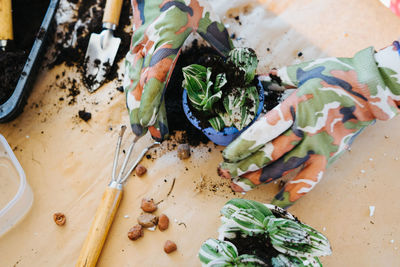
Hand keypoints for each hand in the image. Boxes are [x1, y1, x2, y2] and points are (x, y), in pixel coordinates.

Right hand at [124, 0, 232, 140]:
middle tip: (144, 135)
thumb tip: (235, 59)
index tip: (150, 122)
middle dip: (141, 112)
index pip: (156, 77)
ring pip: (131, 81)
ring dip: (134, 106)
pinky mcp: (135, 48)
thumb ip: (218, 38)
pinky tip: (134, 106)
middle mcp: (147, 47)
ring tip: (138, 128)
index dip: (151, 102)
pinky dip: (131, 92)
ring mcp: (138, 48)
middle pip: (141, 85)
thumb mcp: (203, 15)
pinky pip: (130, 74)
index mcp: (165, 40)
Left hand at [219, 42, 399, 207]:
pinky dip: (293, 192)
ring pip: (283, 169)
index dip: (243, 146)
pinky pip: (309, 179)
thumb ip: (277, 78)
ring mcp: (317, 146)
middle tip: (225, 174)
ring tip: (238, 187)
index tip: (227, 156)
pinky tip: (277, 201)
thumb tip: (256, 79)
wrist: (371, 90)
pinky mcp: (328, 156)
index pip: (263, 131)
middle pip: (268, 153)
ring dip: (259, 179)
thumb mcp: (303, 72)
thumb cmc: (337, 76)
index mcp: (295, 107)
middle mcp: (303, 130)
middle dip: (243, 166)